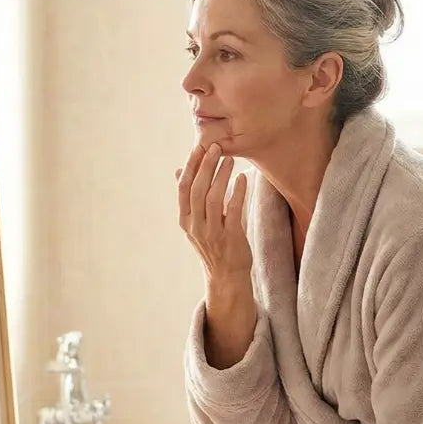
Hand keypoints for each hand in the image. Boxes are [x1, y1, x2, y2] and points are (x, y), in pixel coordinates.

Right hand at [176, 141, 251, 285]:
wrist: (227, 276)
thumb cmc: (214, 244)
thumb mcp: (196, 222)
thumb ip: (189, 197)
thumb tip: (179, 170)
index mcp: (186, 220)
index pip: (184, 188)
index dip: (191, 166)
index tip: (199, 147)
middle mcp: (196, 226)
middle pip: (197, 190)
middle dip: (206, 166)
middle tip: (216, 147)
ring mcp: (212, 233)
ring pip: (213, 199)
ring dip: (221, 176)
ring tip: (230, 160)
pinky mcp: (230, 238)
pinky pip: (233, 211)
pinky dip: (238, 193)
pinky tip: (243, 179)